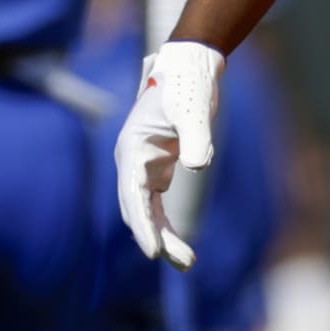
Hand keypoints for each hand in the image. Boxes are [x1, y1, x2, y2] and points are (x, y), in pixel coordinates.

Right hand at [116, 39, 222, 268]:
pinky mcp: (157, 169)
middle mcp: (132, 162)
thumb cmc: (187, 87)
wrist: (189, 68)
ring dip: (163, 237)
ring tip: (187, 263)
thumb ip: (196, 137)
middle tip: (182, 262)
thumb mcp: (193, 110)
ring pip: (147, 212)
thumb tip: (197, 166)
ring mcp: (142, 167)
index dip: (142, 225)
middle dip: (155, 238)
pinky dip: (166, 226)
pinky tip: (180, 247)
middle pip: (137, 209)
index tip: (153, 251)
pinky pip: (156, 206)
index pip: (133, 195)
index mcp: (132, 149)